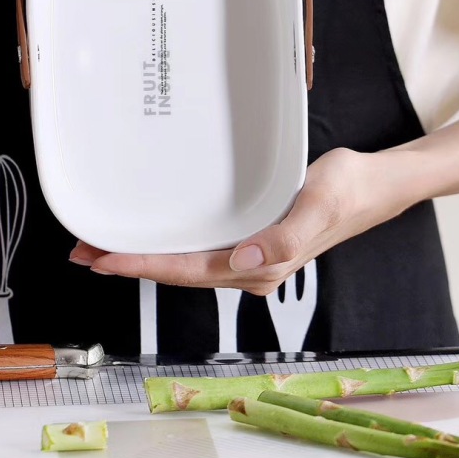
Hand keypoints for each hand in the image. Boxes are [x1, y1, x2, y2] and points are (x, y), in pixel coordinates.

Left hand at [69, 147, 417, 293]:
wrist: (374, 186)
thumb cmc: (350, 192)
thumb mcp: (321, 206)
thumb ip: (287, 237)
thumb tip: (244, 259)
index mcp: (263, 265)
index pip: (190, 271)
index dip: (144, 266)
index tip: (104, 258)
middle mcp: (251, 266)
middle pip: (179, 271)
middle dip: (131, 263)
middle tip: (84, 251)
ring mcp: (251, 254)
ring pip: (186, 260)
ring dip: (145, 254)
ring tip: (105, 245)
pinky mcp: (252, 236)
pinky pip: (202, 244)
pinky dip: (171, 241)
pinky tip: (154, 232)